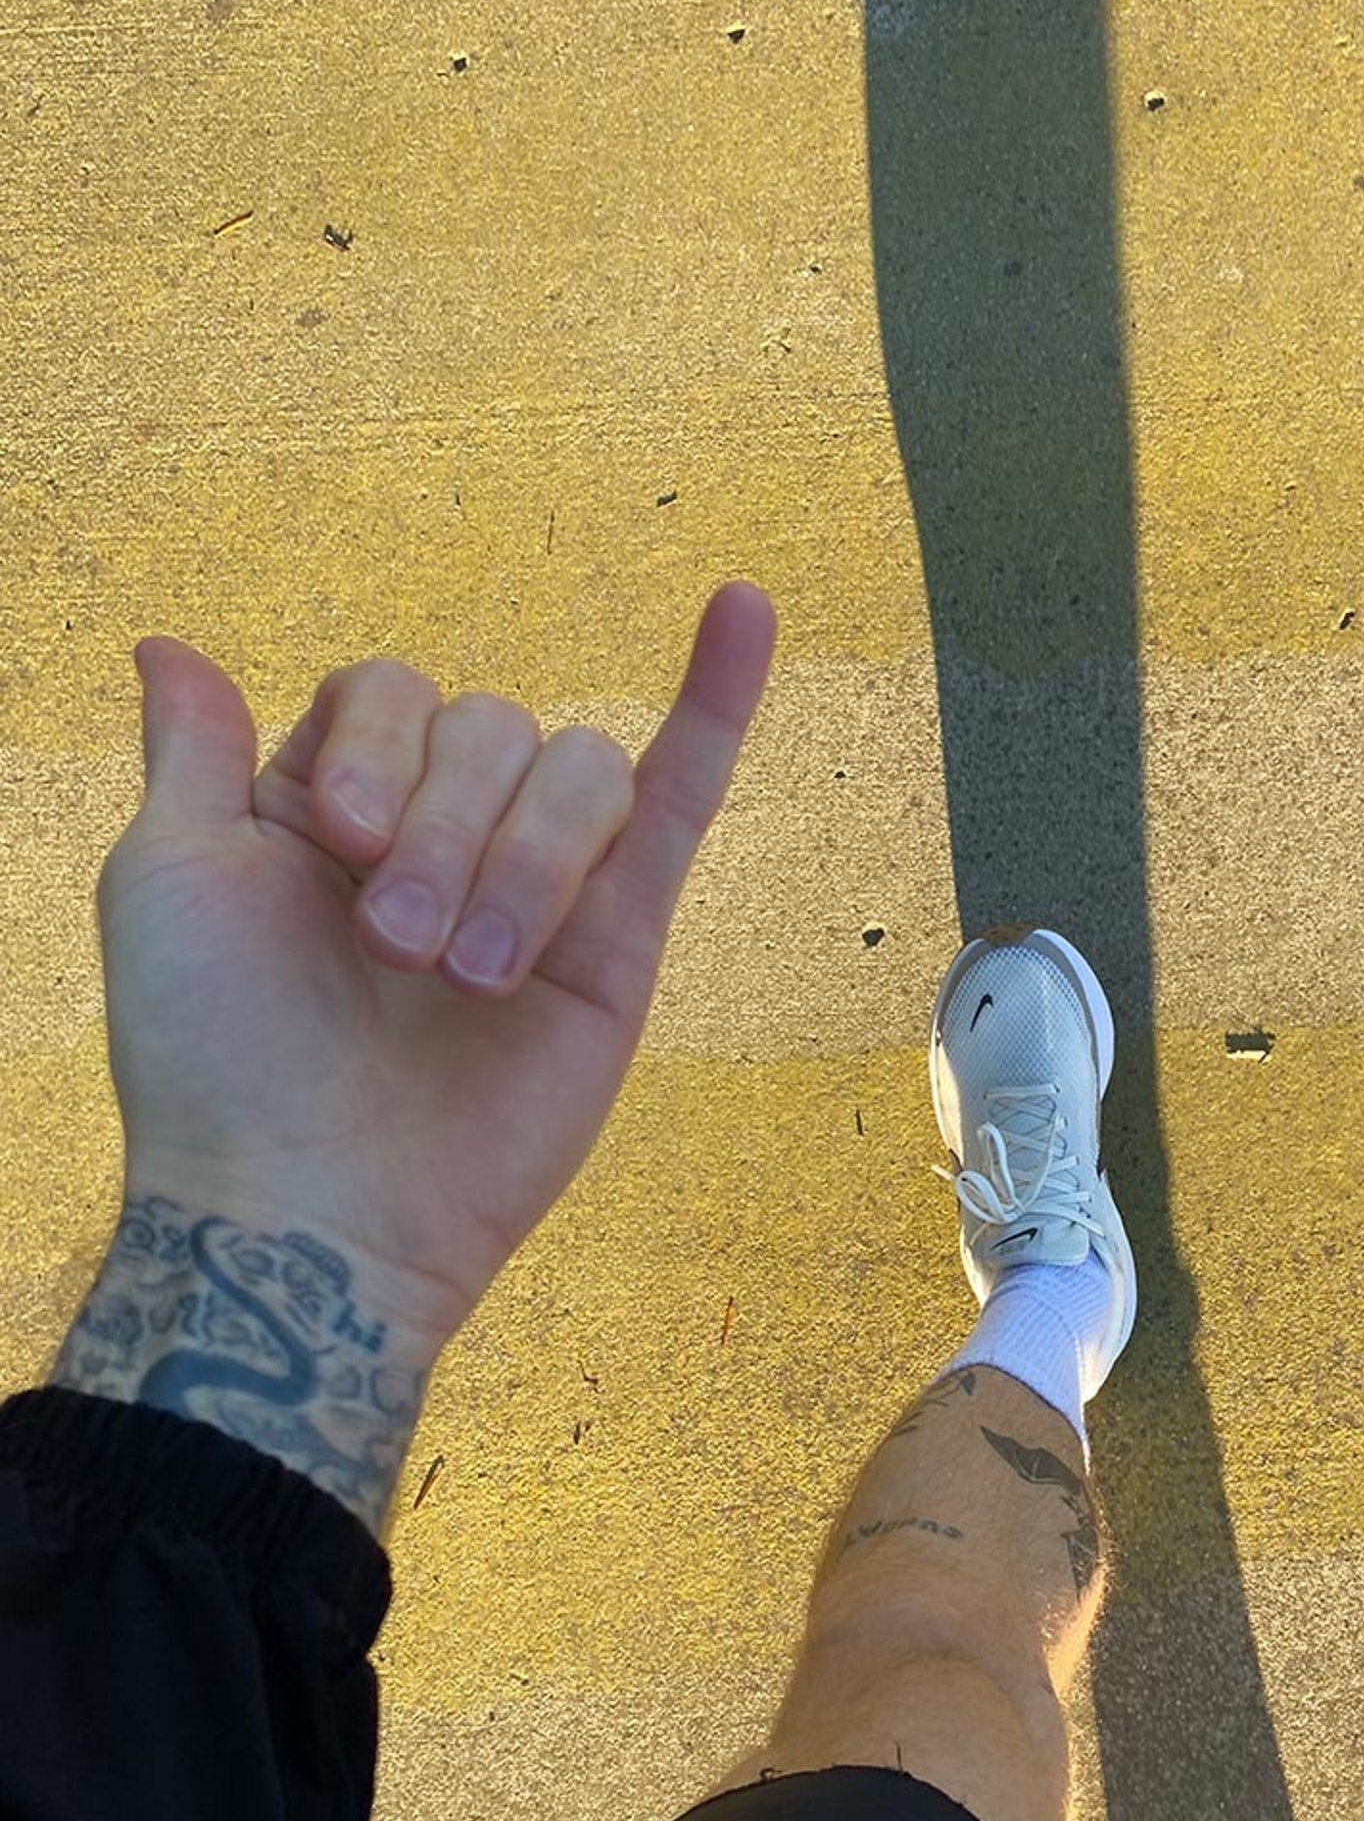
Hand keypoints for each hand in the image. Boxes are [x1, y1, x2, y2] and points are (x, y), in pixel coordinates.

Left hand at [97, 583, 776, 1350]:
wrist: (312, 1209)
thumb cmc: (220, 1059)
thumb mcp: (170, 882)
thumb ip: (194, 755)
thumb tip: (169, 643)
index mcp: (335, 808)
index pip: (391, 690)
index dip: (378, 748)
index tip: (339, 846)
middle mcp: (442, 833)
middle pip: (490, 727)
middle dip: (444, 831)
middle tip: (393, 952)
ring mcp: (538, 886)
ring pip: (576, 771)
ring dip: (523, 863)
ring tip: (471, 982)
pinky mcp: (620, 945)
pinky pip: (680, 799)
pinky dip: (715, 706)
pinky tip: (739, 611)